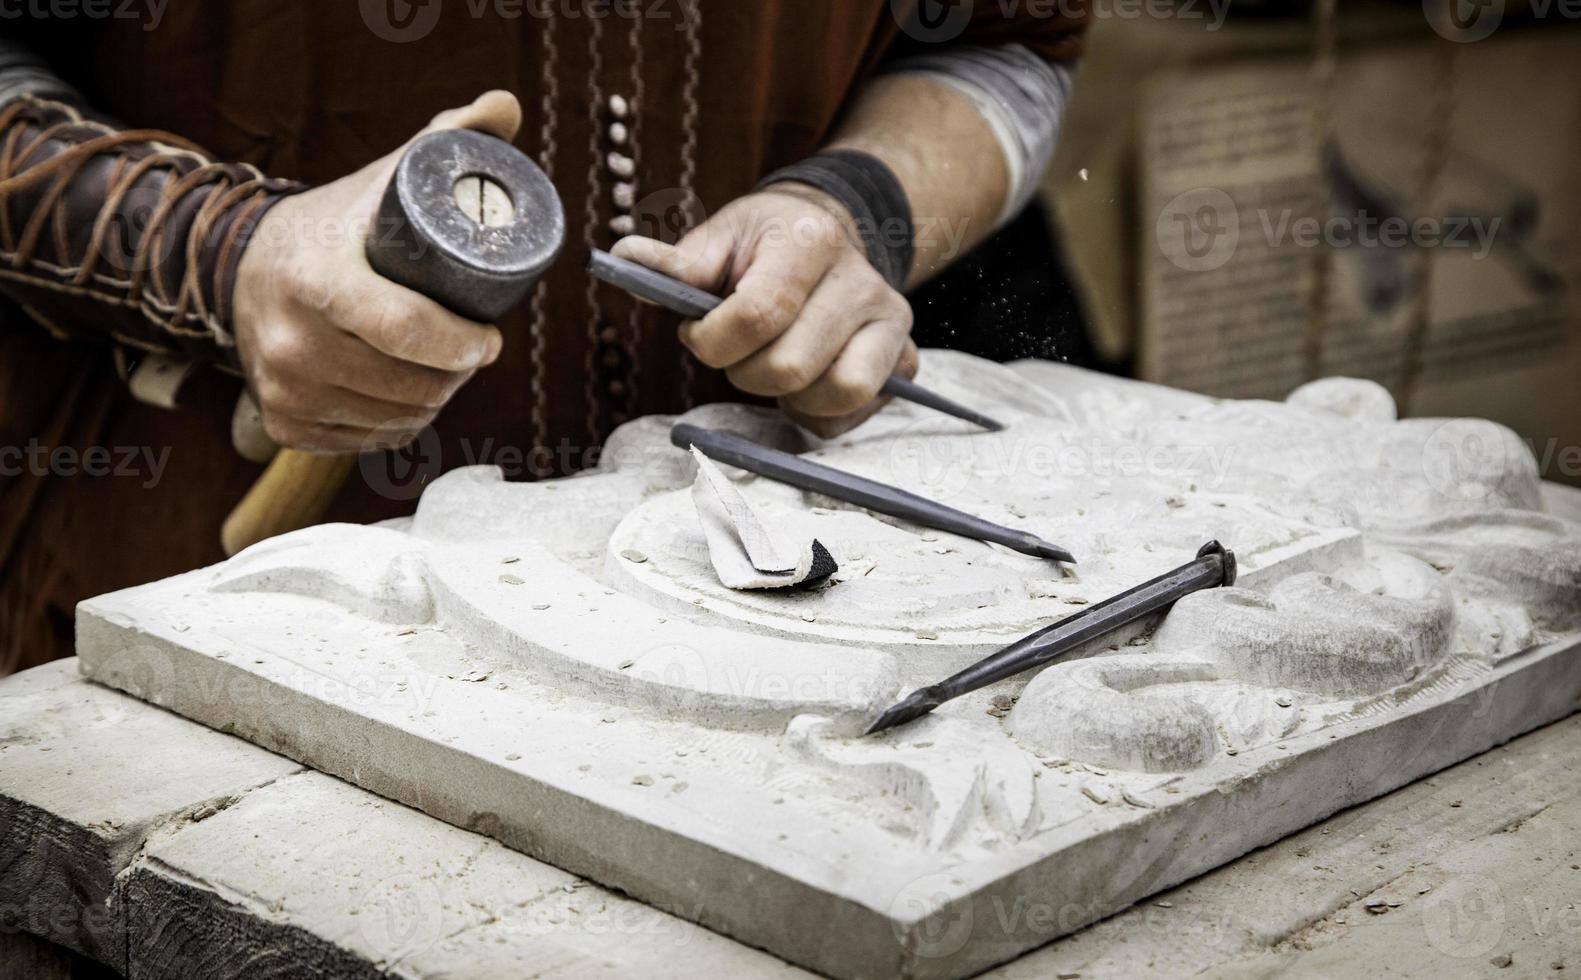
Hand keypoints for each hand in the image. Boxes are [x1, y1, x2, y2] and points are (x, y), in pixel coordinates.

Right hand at [232, 91, 522, 451]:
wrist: (245, 267)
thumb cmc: (335, 226)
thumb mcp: (384, 179)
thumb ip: (446, 137)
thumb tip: (505, 106)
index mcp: (317, 279)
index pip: (406, 330)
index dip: (463, 344)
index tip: (490, 338)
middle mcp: (291, 341)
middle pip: (412, 384)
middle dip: (456, 374)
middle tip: (469, 351)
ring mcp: (283, 388)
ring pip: (398, 419)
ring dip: (432, 402)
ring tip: (439, 369)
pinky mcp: (282, 423)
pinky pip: (369, 440)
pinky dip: (396, 425)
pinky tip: (400, 394)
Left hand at [611, 185, 917, 438]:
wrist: (828, 238)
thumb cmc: (765, 244)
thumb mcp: (722, 237)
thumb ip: (678, 261)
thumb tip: (625, 257)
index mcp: (811, 241)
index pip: (758, 314)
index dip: (713, 341)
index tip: (697, 334)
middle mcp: (862, 281)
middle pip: (790, 366)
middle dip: (744, 372)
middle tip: (737, 353)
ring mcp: (890, 322)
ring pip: (833, 395)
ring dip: (786, 397)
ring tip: (772, 367)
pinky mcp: (902, 359)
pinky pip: (850, 417)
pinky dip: (814, 414)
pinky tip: (802, 383)